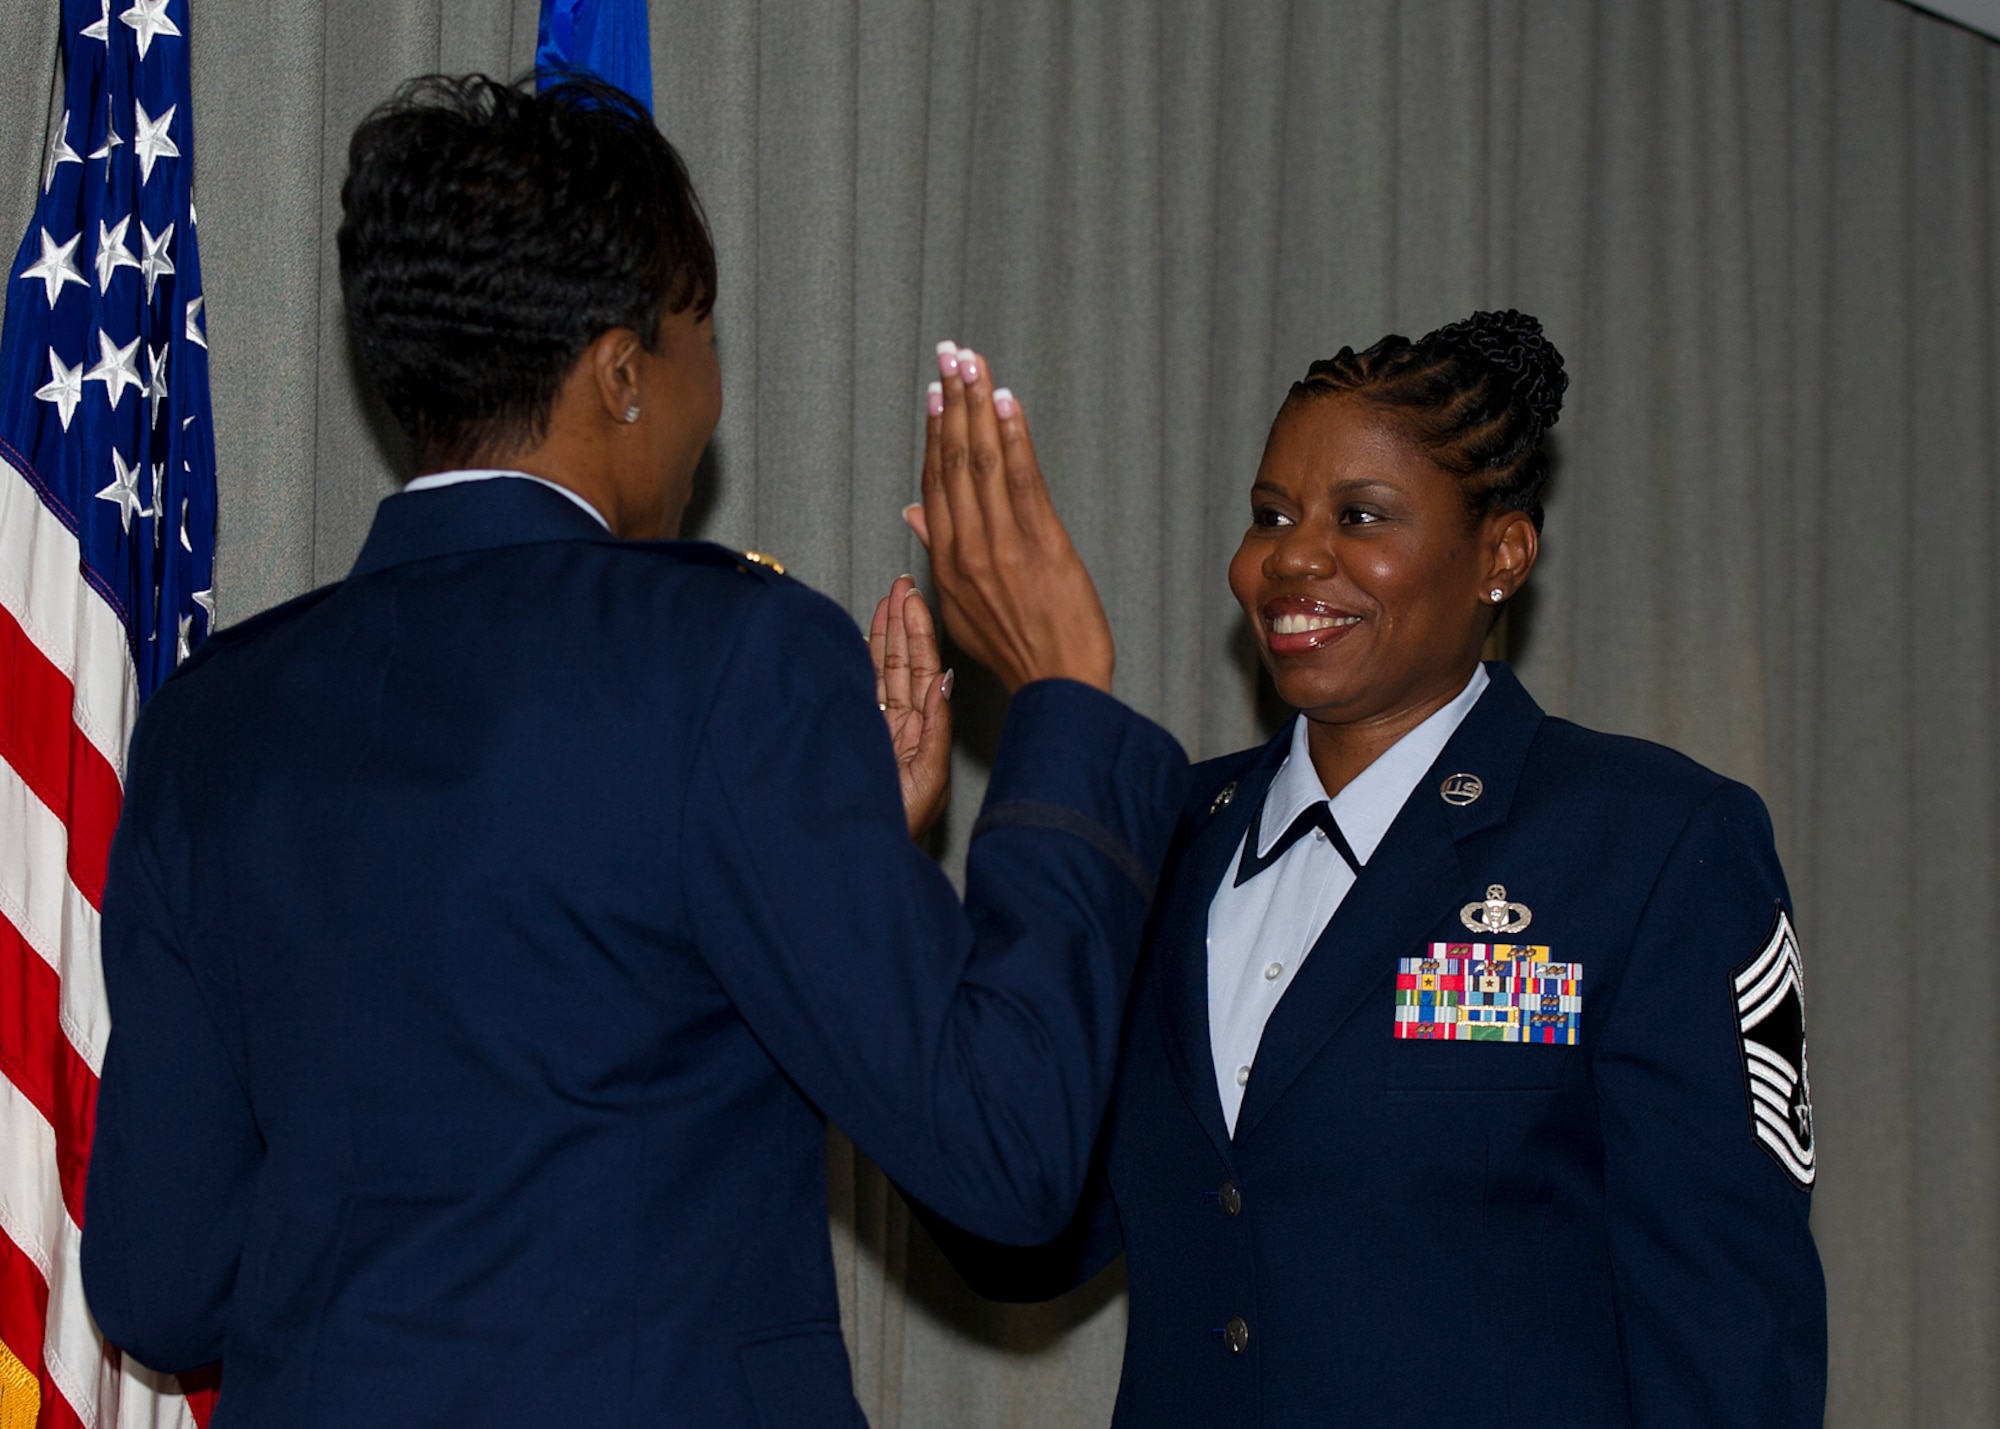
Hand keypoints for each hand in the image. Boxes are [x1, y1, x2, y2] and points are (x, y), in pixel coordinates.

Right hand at [869, 575, 952, 840]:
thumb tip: (943, 679)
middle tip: (901, 585)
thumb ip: (935, 727)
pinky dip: (860, 663)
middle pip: (902, 663)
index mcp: (924, 732)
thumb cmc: (901, 826)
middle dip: (902, 623)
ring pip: (881, 672)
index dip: (919, 633)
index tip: (914, 599)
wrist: (863, 852)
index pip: (923, 669)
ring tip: (886, 600)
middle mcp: (902, 725)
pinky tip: (863, 638)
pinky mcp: (856, 735)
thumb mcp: (928, 776)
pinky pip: (860, 691)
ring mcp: (877, 729)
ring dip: (884, 635)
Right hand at [904, 343, 1114, 694]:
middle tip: (949, 355)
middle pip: (954, 461)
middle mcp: (968, 548)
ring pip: (983, 461)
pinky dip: (1014, 437)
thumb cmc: (1015, 650)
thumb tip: (912, 511)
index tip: (934, 393)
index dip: (934, 434)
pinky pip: (1023, 480)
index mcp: (946, 563)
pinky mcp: (1042, 544)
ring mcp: (1004, 544)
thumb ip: (938, 553)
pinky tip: (1006, 402)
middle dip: (952, 402)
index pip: (934, 483)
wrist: (1059, 685)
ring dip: (978, 405)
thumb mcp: (961, 608)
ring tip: (972, 362)